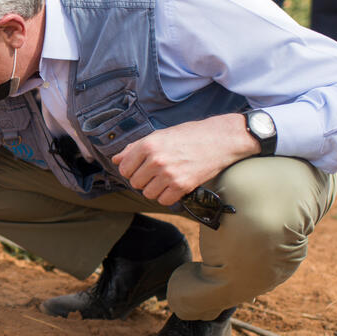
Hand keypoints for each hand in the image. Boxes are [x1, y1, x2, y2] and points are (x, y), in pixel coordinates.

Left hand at [111, 114, 258, 206]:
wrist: (221, 139)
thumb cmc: (190, 135)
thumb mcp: (159, 135)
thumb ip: (135, 148)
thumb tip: (116, 159)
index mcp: (148, 145)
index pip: (124, 168)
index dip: (131, 170)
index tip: (140, 168)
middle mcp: (156, 160)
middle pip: (135, 182)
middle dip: (143, 180)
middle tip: (156, 173)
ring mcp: (169, 174)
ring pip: (148, 193)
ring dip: (155, 189)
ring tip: (165, 179)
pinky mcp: (183, 185)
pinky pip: (164, 200)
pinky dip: (167, 196)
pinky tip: (174, 186)